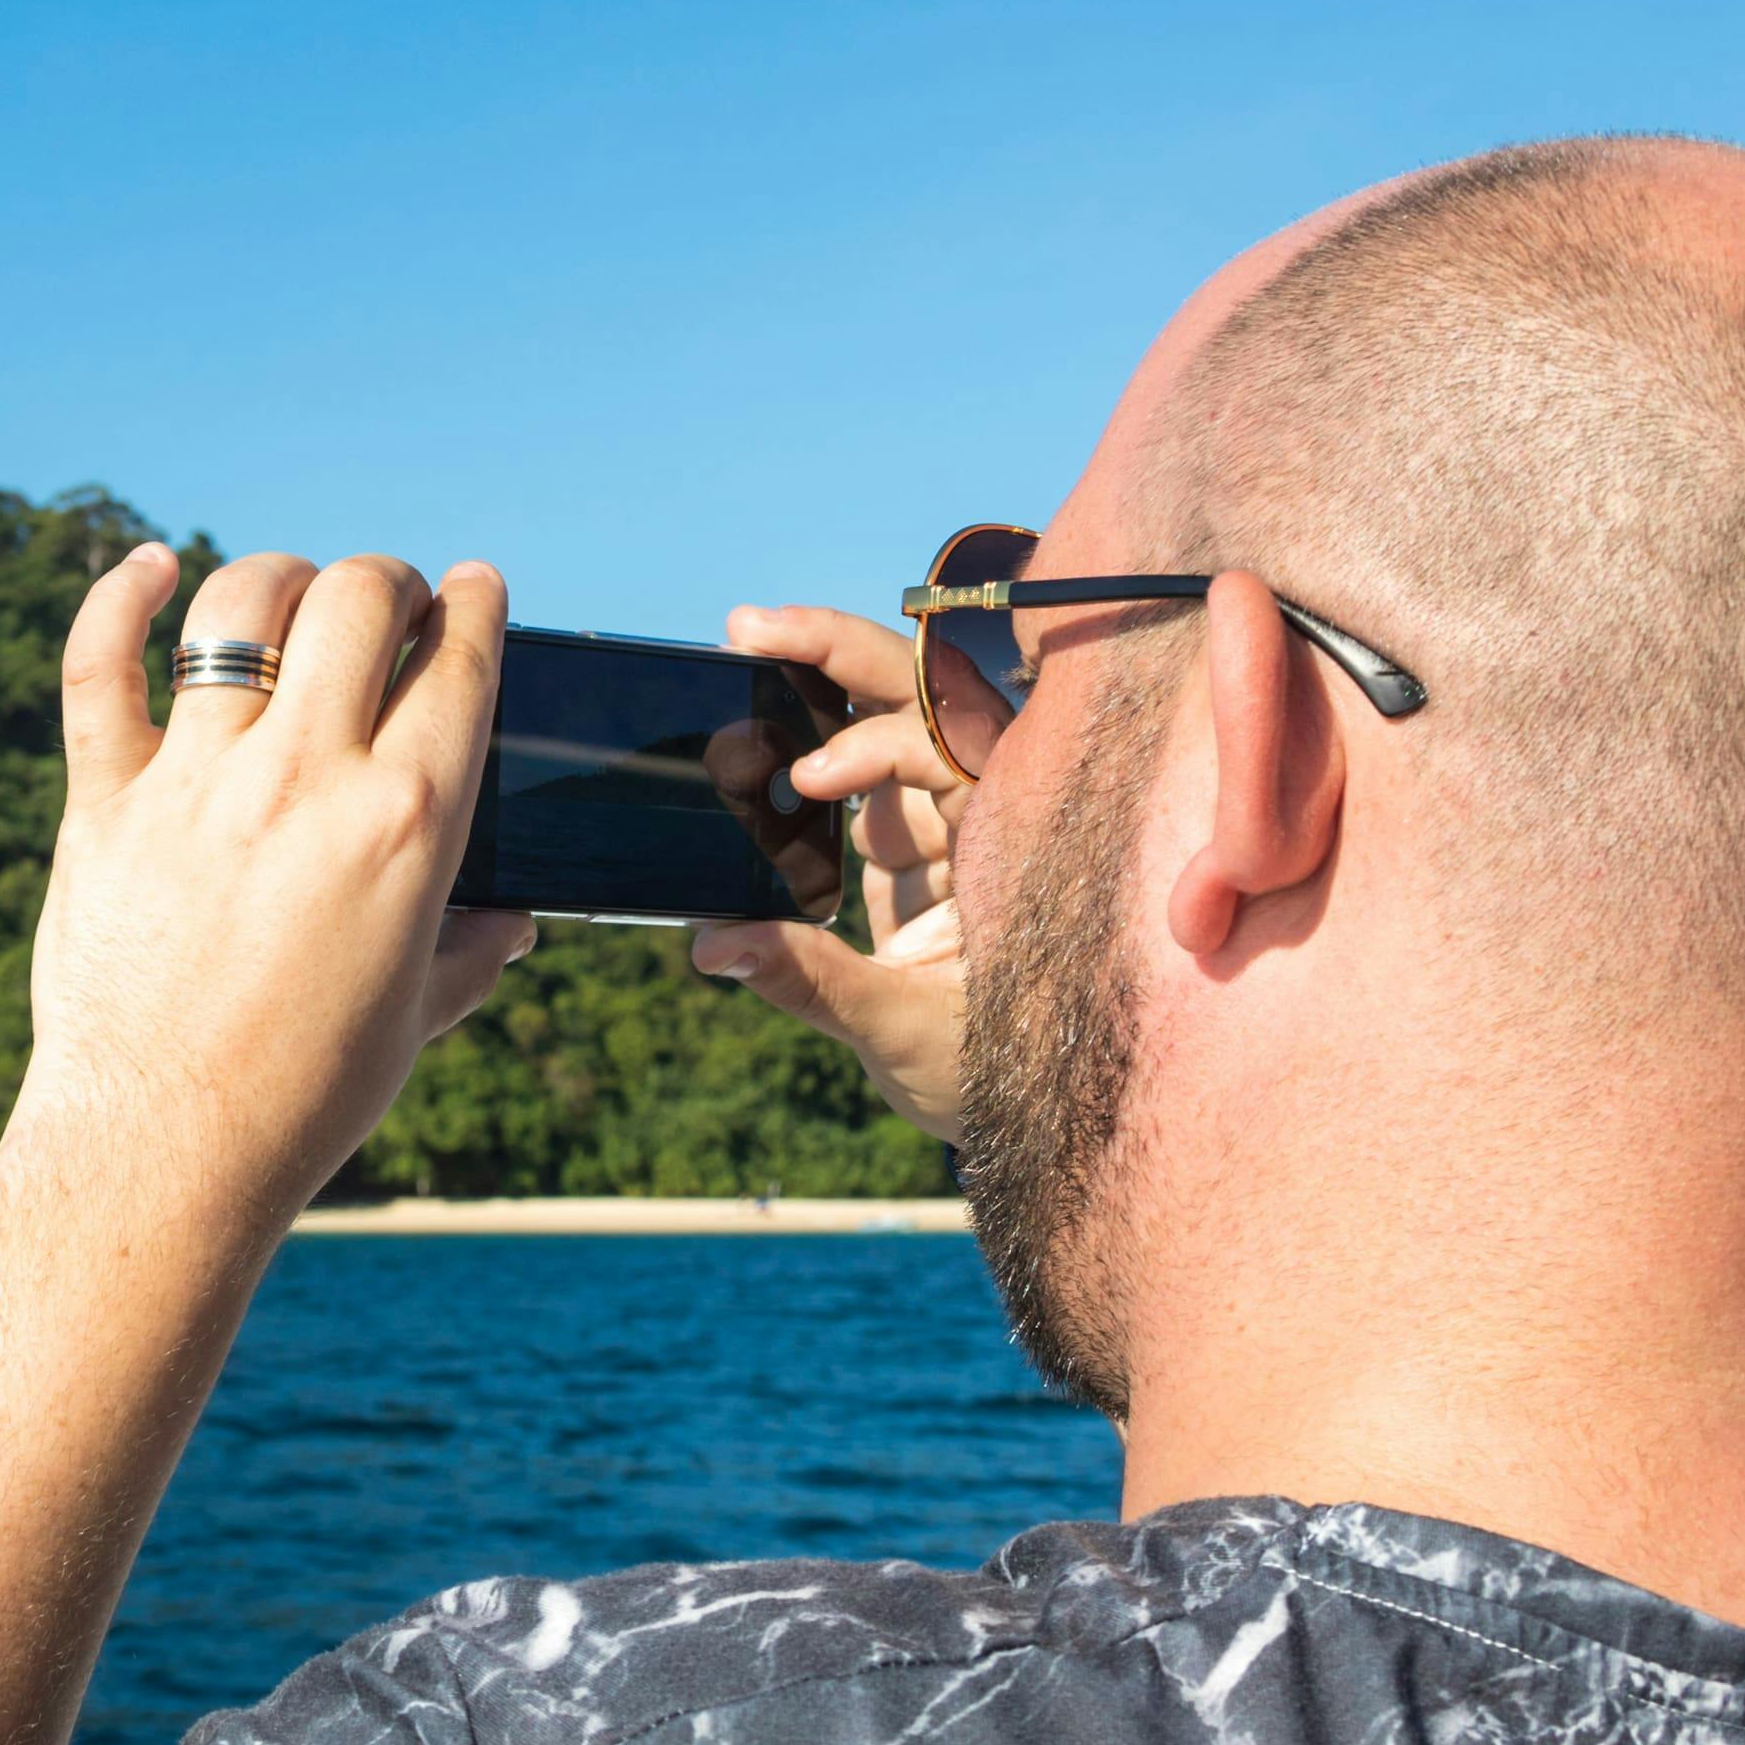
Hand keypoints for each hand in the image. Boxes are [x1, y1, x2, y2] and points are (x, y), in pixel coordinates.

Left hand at [7, 544, 530, 1230]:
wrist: (163, 1151)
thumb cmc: (304, 1096)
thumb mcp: (415, 1017)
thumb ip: (471, 951)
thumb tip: (517, 922)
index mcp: (407, 823)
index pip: (461, 660)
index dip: (475, 605)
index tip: (472, 589)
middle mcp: (305, 779)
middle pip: (361, 599)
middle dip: (387, 582)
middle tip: (385, 603)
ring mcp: (197, 782)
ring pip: (243, 607)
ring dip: (280, 582)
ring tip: (289, 601)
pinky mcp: (102, 801)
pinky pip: (101, 662)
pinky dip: (121, 595)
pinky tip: (149, 568)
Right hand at [688, 601, 969, 1139]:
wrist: (1033, 1118)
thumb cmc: (1002, 1076)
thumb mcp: (905, 1031)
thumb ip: (808, 981)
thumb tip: (711, 943)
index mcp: (1017, 842)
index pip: (948, 747)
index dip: (876, 745)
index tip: (808, 779)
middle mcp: (989, 816)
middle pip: (924, 696)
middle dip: (838, 651)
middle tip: (748, 627)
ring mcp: (948, 829)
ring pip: (891, 722)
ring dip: (819, 682)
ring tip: (745, 644)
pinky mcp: (911, 854)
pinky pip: (859, 785)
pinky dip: (806, 757)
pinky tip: (753, 752)